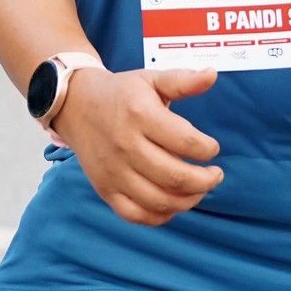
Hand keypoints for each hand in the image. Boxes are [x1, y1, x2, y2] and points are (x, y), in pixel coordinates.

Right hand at [54, 65, 222, 224]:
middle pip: (175, 177)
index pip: (185, 141)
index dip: (207, 149)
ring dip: (188, 200)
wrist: (76, 105)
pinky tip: (173, 204)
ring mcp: (114, 171)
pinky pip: (136, 214)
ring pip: (159, 200)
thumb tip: (212, 75)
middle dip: (205, 181)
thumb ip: (183, 80)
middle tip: (214, 175)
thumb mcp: (151, 79)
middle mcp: (126, 146)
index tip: (212, 148)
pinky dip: (160, 216)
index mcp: (141, 115)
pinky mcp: (105, 189)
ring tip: (199, 190)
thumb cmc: (122, 93)